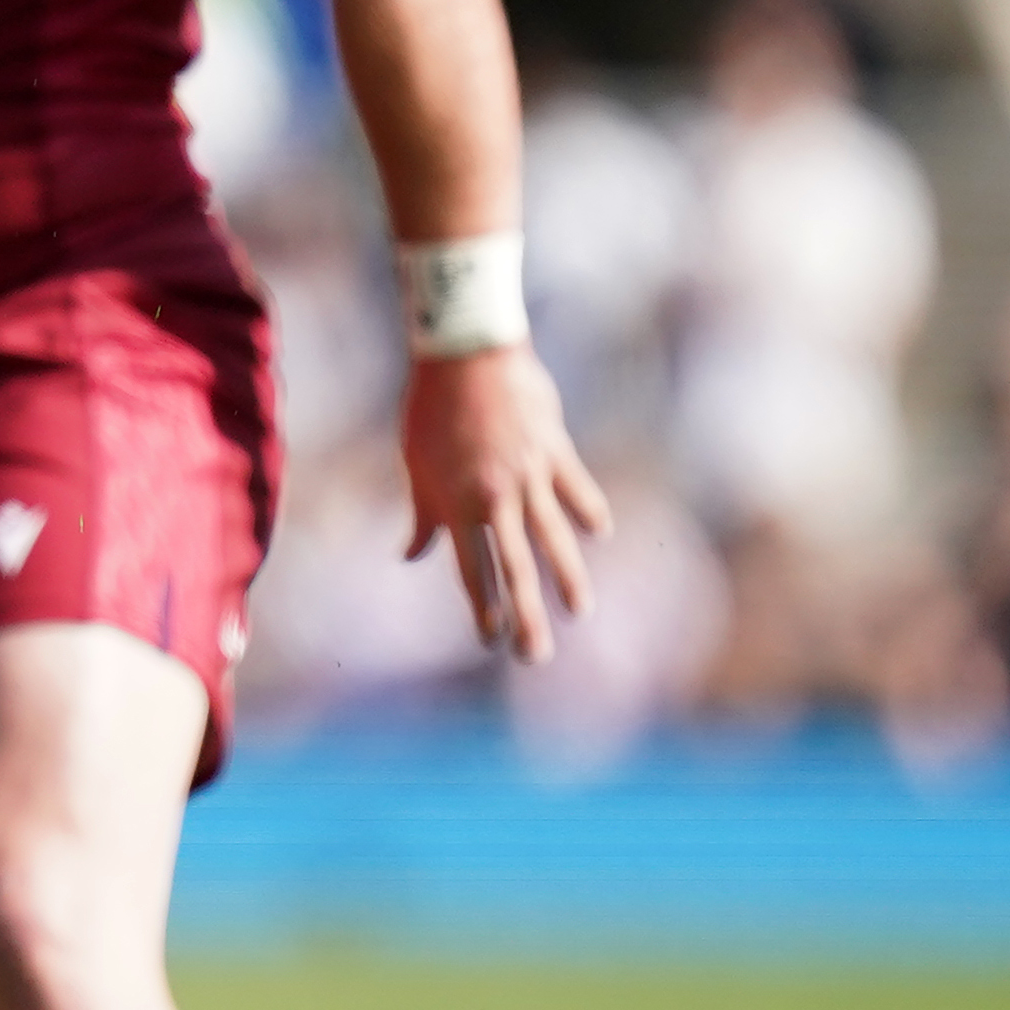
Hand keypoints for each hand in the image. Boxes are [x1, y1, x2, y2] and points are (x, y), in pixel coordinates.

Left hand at [401, 342, 609, 664]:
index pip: (471, 568)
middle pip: (514, 567)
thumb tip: (411, 555)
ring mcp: (530, 475)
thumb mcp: (416, 465)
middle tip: (535, 656)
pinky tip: (598, 533)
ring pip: (554, 538)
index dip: (482, 606)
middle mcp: (495, 497)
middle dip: (525, 615)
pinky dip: (588, 511)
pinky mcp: (555, 451)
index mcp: (456, 503)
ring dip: (568, 578)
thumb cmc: (429, 410)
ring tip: (578, 613)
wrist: (465, 353)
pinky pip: (576, 489)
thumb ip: (423, 515)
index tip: (490, 639)